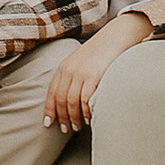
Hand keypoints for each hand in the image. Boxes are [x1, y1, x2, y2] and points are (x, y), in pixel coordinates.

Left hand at [43, 10, 152, 128]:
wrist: (116, 35)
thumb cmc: (101, 51)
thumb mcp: (81, 60)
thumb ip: (73, 75)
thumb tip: (69, 97)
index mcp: (64, 66)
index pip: (52, 92)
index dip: (49, 109)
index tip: (48, 123)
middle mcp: (70, 70)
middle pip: (61, 100)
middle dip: (62, 117)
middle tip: (66, 129)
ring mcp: (81, 73)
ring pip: (71, 102)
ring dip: (74, 118)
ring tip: (78, 126)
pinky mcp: (94, 76)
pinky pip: (86, 99)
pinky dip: (86, 112)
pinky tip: (89, 118)